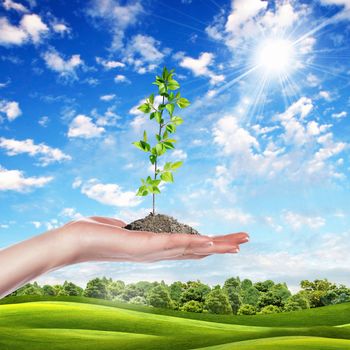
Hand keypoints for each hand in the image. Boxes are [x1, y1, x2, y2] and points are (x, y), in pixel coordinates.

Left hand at [63, 216, 249, 262]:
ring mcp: (153, 251)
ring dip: (216, 244)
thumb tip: (132, 225)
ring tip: (238, 242)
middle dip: (221, 246)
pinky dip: (194, 243)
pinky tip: (210, 242)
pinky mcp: (146, 246)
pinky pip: (174, 244)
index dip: (208, 245)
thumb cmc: (95, 233)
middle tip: (244, 242)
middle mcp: (158, 253)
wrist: (74, 241)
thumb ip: (132, 229)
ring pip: (192, 248)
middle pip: (196, 250)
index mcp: (154, 248)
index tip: (225, 242)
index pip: (187, 247)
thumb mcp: (121, 228)